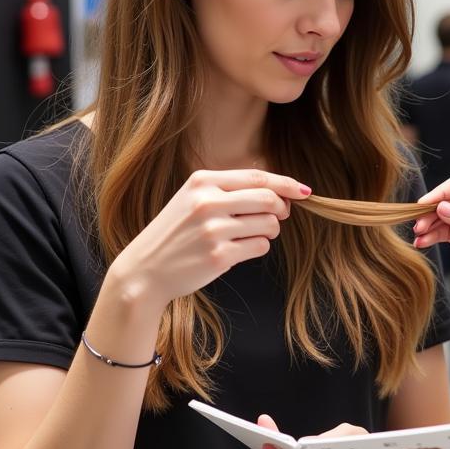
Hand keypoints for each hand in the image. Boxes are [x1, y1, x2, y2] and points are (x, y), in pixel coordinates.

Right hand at [107, 169, 309, 311]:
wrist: (144, 271)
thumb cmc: (176, 234)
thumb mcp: (193, 199)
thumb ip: (231, 190)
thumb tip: (282, 191)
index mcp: (202, 182)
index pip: (257, 177)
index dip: (286, 183)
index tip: (304, 191)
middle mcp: (207, 202)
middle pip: (269, 199)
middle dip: (282, 209)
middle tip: (278, 217)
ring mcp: (213, 230)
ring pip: (269, 224)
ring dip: (269, 231)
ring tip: (249, 235)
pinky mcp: (219, 256)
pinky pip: (260, 247)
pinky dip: (258, 248)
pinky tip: (239, 250)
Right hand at [412, 176, 449, 295]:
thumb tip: (442, 208)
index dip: (440, 194)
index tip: (424, 204)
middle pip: (447, 200)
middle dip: (431, 211)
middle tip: (418, 224)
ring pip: (441, 216)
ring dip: (428, 225)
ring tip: (419, 234)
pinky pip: (443, 232)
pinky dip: (432, 236)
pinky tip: (423, 242)